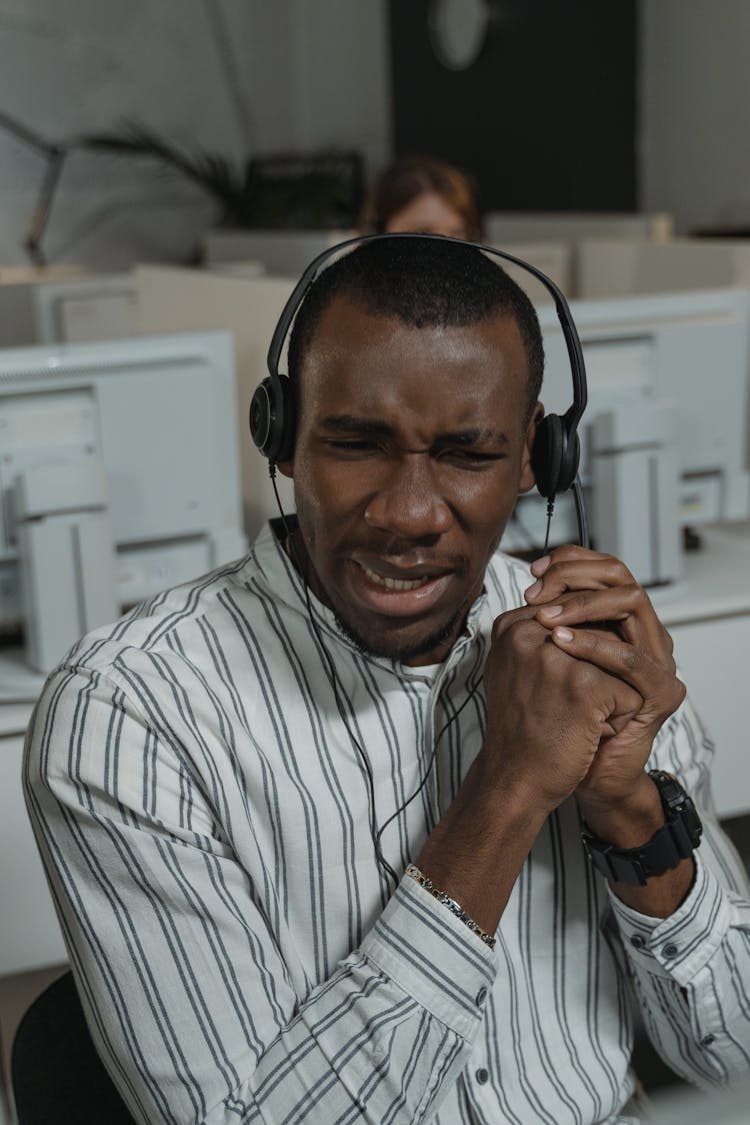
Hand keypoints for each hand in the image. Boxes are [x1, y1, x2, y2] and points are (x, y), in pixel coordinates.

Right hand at [479, 603, 642, 815]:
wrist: (515, 782)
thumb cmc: (522, 729)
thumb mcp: (519, 669)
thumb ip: (541, 636)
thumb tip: (586, 611)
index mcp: (511, 625)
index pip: (573, 614)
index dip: (586, 653)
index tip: (564, 688)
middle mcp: (530, 632)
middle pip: (599, 633)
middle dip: (599, 673)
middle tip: (566, 708)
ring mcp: (557, 657)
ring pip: (618, 660)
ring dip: (610, 693)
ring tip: (579, 718)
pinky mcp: (584, 684)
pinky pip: (629, 691)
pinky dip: (619, 717)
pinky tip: (590, 732)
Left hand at [523, 546, 685, 814]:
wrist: (573, 772)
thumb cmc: (555, 715)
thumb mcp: (545, 658)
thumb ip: (548, 622)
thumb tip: (530, 582)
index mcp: (620, 622)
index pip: (606, 568)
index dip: (572, 562)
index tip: (534, 572)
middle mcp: (645, 633)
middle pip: (621, 577)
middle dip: (576, 576)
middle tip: (537, 591)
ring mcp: (659, 661)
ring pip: (632, 604)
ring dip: (584, 605)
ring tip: (545, 617)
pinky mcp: (662, 693)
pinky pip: (630, 658)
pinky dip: (594, 646)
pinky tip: (560, 644)